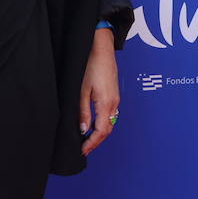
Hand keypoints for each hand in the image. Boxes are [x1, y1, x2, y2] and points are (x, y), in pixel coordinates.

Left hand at [79, 28, 118, 155]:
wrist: (101, 47)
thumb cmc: (91, 65)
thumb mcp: (82, 90)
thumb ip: (83, 111)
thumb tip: (83, 130)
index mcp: (106, 103)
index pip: (101, 131)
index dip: (92, 144)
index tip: (82, 151)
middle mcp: (114, 103)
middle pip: (108, 129)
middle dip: (96, 142)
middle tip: (83, 149)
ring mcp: (115, 98)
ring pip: (109, 122)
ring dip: (99, 133)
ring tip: (86, 139)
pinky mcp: (114, 93)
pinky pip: (110, 114)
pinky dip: (102, 123)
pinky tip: (93, 123)